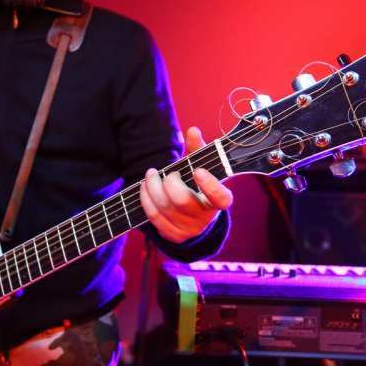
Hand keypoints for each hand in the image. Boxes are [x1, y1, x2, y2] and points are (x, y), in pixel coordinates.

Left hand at [140, 126, 233, 242]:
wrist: (194, 215)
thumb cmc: (197, 184)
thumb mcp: (200, 166)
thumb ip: (197, 149)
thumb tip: (193, 130)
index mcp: (218, 201)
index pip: (220, 198)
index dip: (210, 186)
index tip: (198, 171)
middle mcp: (205, 218)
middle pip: (181, 200)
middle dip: (168, 182)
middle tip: (166, 173)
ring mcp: (189, 229)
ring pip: (164, 207)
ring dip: (152, 187)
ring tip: (150, 175)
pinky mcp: (173, 235)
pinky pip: (154, 217)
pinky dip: (146, 199)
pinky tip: (145, 188)